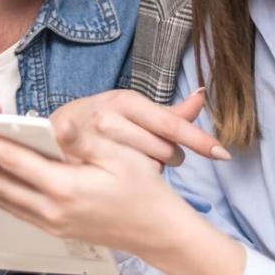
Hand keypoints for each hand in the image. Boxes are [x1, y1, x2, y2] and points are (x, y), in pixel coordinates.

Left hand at [0, 117, 199, 257]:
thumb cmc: (143, 190)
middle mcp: (52, 208)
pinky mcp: (52, 228)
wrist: (157, 232)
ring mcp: (50, 222)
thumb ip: (84, 141)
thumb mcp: (121, 157)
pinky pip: (14, 210)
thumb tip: (58, 125)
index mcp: (66, 187)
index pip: (13, 161)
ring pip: (1, 199)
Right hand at [50, 88, 228, 167]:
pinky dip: (130, 180)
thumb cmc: (100, 120)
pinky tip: (124, 177)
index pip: (170, 124)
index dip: (199, 140)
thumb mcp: (134, 111)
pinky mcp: (79, 162)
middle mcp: (106, 118)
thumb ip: (171, 112)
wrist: (52, 133)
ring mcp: (90, 142)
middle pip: (161, 151)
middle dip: (166, 156)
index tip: (222, 154)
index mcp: (124, 101)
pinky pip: (121, 181)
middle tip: (151, 153)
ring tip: (134, 162)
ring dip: (148, 168)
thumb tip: (203, 93)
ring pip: (144, 168)